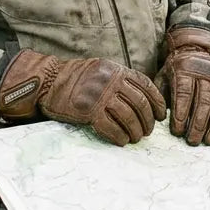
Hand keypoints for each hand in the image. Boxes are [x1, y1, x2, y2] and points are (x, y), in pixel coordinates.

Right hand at [0, 50, 166, 145]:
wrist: (49, 81)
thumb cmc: (77, 77)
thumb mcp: (102, 69)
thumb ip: (121, 79)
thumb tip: (143, 98)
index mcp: (117, 70)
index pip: (146, 86)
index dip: (157, 103)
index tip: (160, 116)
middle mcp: (111, 81)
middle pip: (140, 104)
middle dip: (147, 121)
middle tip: (147, 131)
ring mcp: (100, 96)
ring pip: (128, 117)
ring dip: (135, 131)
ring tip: (136, 138)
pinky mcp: (88, 111)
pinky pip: (111, 128)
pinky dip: (119, 137)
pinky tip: (122, 141)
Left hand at [155, 26, 209, 145]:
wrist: (199, 53)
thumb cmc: (177, 72)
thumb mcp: (165, 76)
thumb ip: (161, 94)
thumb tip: (160, 117)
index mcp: (185, 69)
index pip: (184, 93)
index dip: (181, 113)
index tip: (177, 132)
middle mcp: (206, 73)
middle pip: (204, 101)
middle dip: (198, 124)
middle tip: (192, 141)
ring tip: (209, 142)